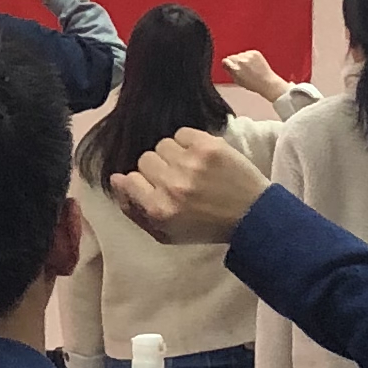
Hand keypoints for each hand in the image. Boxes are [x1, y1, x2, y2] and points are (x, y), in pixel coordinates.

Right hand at [111, 126, 267, 245]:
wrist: (252, 215)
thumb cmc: (206, 227)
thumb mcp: (166, 234)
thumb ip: (135, 211)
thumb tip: (115, 180)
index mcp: (159, 209)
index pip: (128, 179)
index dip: (139, 182)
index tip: (152, 186)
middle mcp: (172, 185)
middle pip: (144, 159)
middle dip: (157, 168)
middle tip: (176, 178)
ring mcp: (190, 163)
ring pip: (162, 144)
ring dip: (173, 154)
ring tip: (190, 167)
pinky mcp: (208, 146)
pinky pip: (182, 133)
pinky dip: (188, 142)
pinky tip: (199, 156)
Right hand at [219, 49, 283, 96]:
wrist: (267, 82)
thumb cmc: (254, 84)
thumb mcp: (238, 81)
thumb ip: (229, 71)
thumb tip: (225, 64)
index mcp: (236, 68)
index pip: (225, 61)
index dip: (227, 64)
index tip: (230, 66)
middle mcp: (242, 61)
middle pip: (232, 56)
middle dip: (235, 62)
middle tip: (242, 69)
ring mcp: (249, 56)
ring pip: (240, 54)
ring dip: (243, 59)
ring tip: (249, 67)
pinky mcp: (255, 53)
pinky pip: (248, 52)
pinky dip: (250, 57)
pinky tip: (253, 64)